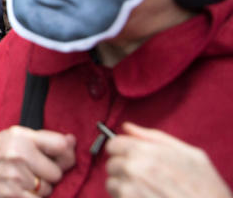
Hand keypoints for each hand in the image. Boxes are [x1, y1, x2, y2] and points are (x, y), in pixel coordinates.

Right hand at [0, 126, 75, 197]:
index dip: (65, 155)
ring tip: (21, 181)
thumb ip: (43, 139)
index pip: (61, 146)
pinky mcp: (12, 196)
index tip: (58, 158)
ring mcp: (15, 177)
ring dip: (39, 190)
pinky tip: (19, 191)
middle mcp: (18, 154)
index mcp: (20, 136)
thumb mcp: (13, 137)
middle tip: (31, 171)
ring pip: (48, 190)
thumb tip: (73, 141)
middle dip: (48, 175)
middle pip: (56, 173)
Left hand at [105, 123, 231, 197]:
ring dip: (125, 188)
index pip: (113, 144)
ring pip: (112, 185)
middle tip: (146, 179)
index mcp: (145, 151)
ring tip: (148, 192)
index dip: (123, 151)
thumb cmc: (207, 189)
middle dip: (125, 170)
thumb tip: (127, 127)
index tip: (131, 157)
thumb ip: (154, 137)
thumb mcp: (191, 155)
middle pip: (111, 165)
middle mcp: (133, 170)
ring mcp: (129, 191)